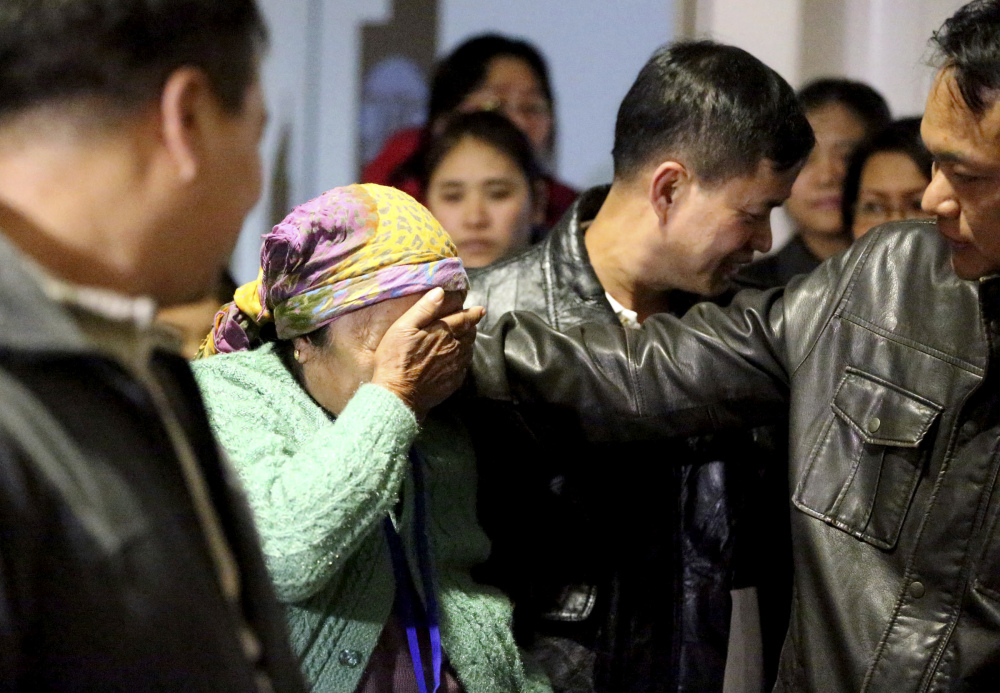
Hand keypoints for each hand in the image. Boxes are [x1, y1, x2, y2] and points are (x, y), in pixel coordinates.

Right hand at [371, 288, 484, 419]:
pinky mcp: (453, 381)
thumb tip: (440, 292)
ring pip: (469, 349)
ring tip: (464, 338)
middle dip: (471, 326)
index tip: (480, 309)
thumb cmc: (396, 359)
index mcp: (444, 332)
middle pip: (470, 333)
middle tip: (469, 322)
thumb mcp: (403, 328)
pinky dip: (463, 358)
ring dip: (468, 342)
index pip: (465, 318)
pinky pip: (464, 366)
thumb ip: (423, 309)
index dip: (473, 313)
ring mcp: (456, 366)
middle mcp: (455, 348)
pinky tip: (456, 359)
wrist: (398, 394)